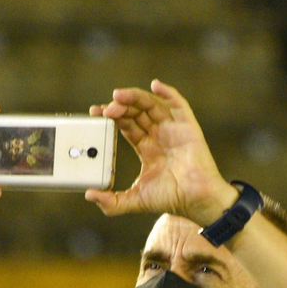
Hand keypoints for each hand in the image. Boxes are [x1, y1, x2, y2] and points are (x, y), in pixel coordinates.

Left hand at [85, 80, 238, 225]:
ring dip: (135, 97)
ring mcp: (173, 128)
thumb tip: (89, 195)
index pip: (126, 125)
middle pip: (136, 112)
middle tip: (105, 109)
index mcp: (147, 148)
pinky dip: (167, 91)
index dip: (111, 117)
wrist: (196, 200)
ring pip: (151, 104)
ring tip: (118, 96)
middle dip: (119, 107)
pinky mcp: (187, 126)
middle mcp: (159, 135)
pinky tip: (155, 85)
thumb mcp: (135, 200)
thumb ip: (112, 202)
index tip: (95, 113)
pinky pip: (178, 104)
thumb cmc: (171, 199)